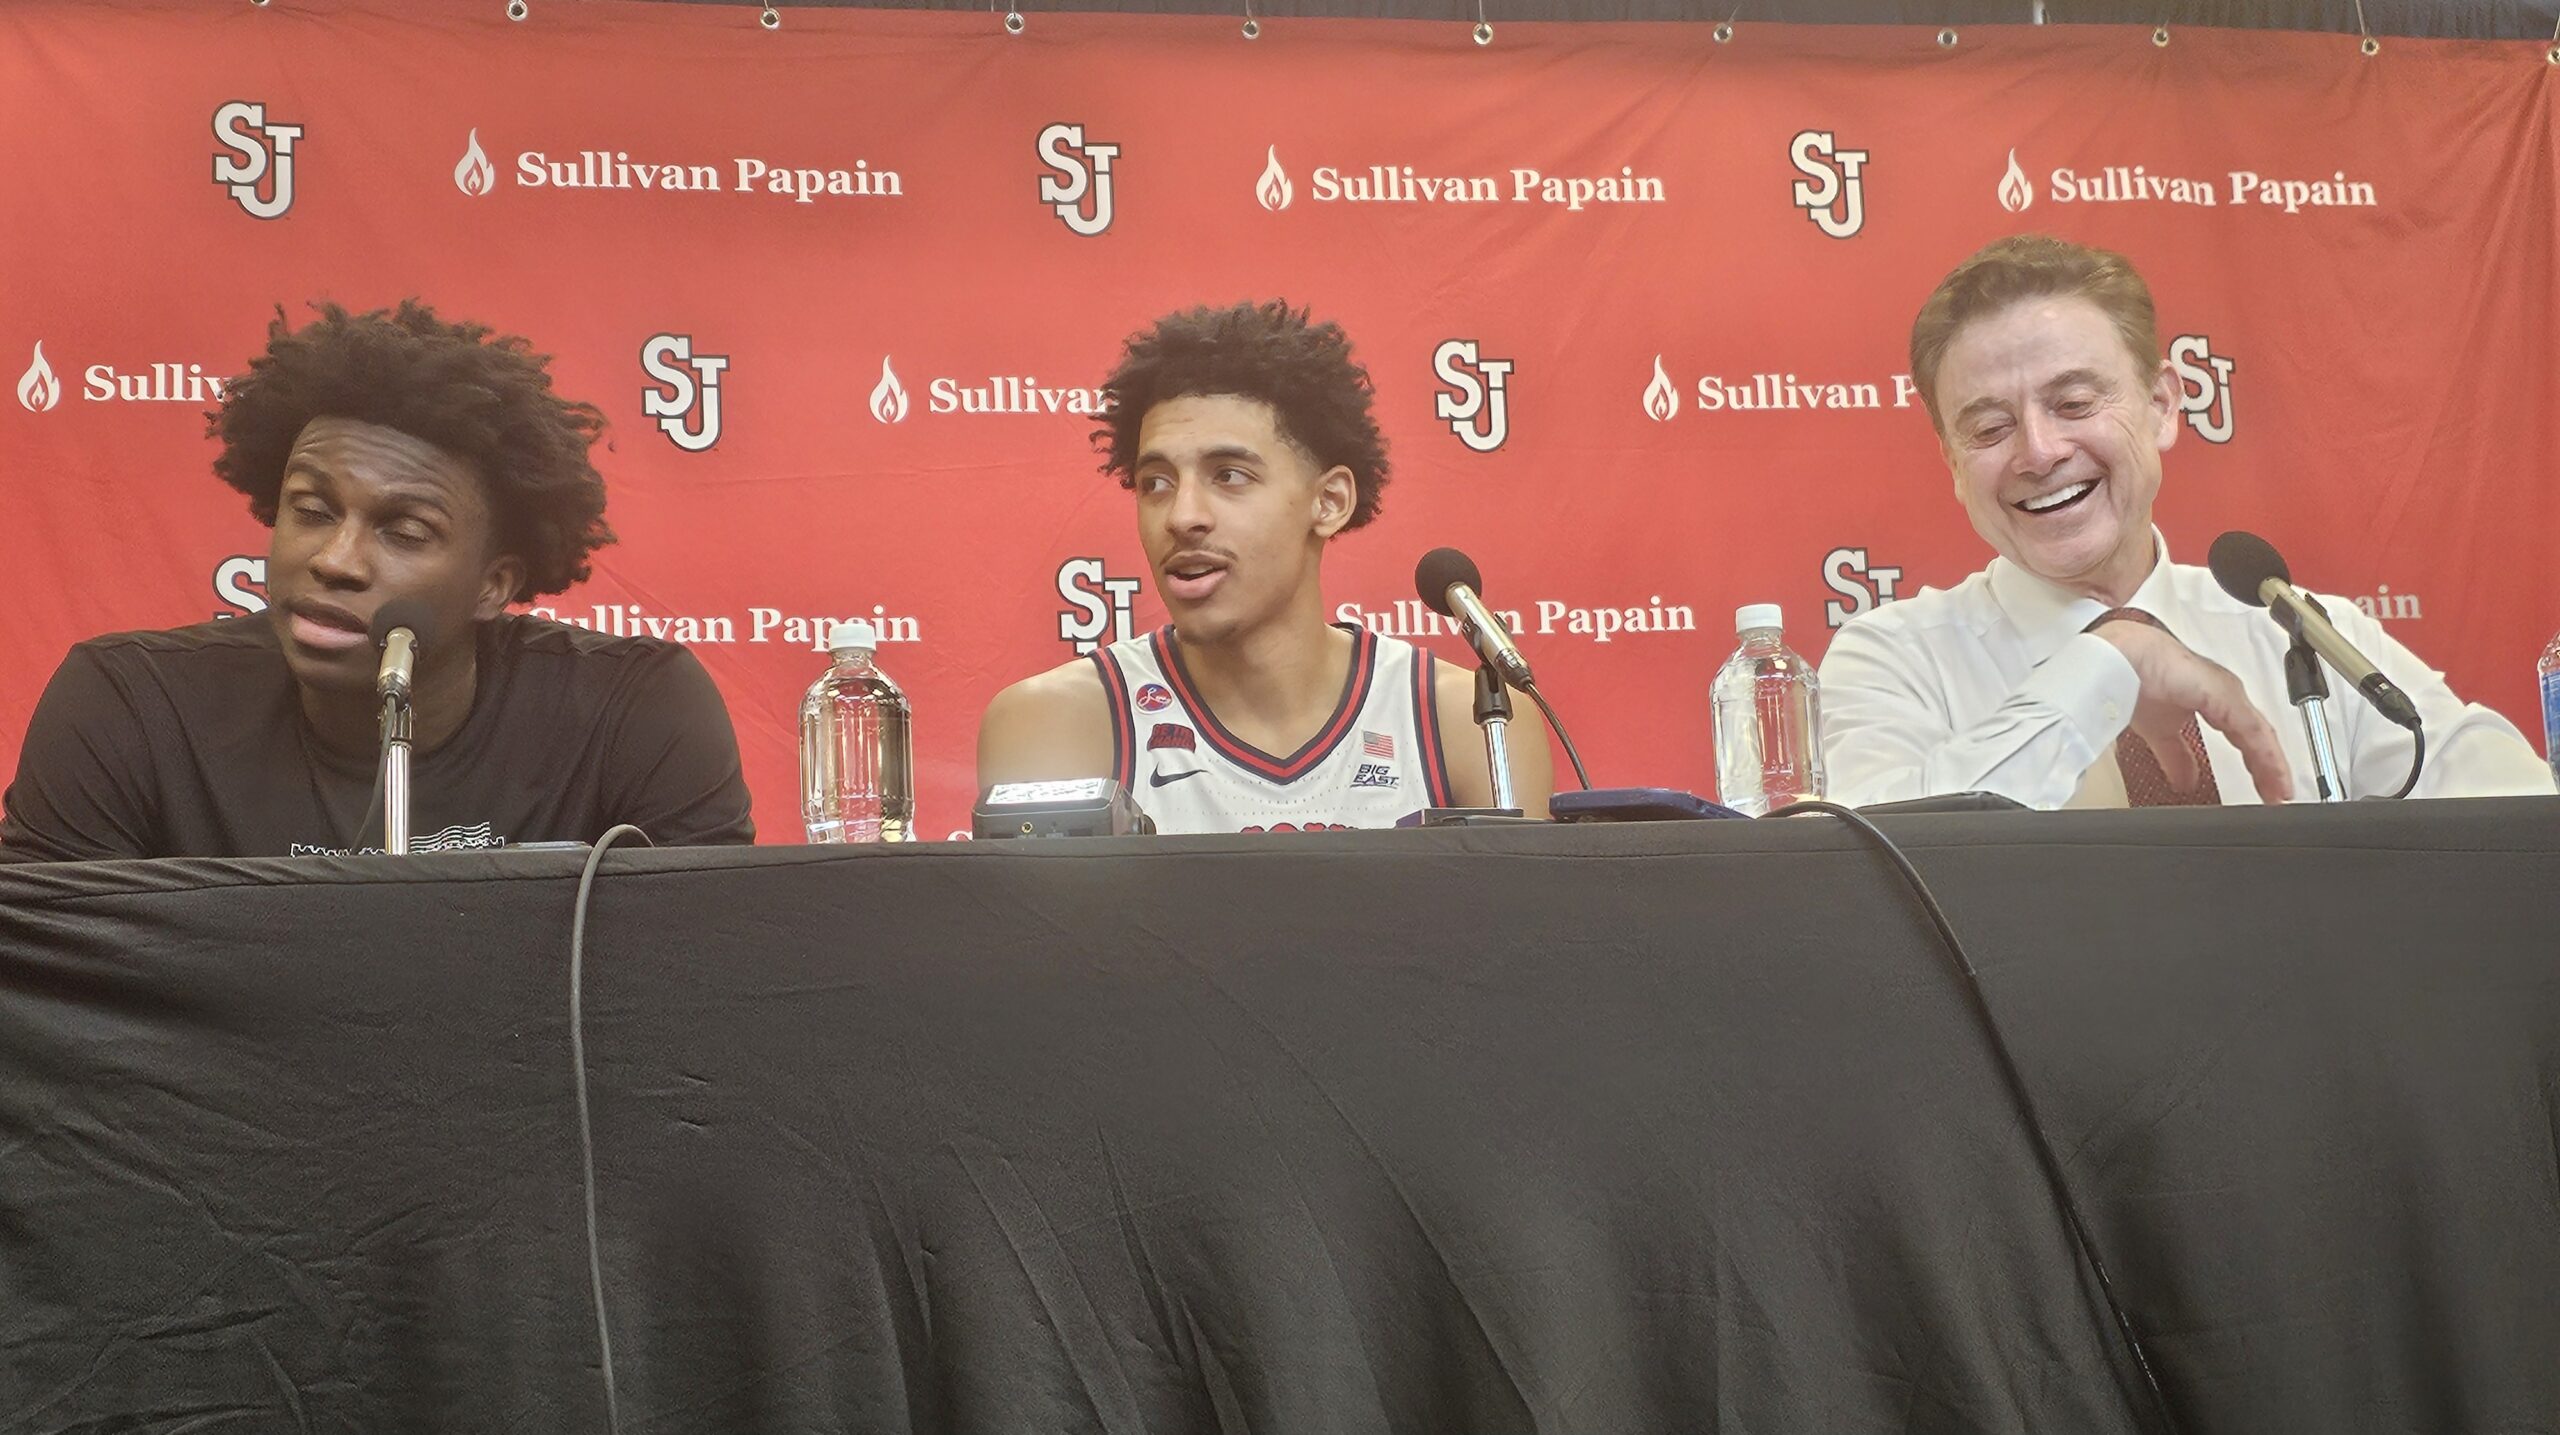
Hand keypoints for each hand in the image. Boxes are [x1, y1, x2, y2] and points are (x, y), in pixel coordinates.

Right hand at [2092, 620, 2293, 803]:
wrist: (2121, 660)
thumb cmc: (2138, 679)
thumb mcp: (2160, 731)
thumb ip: (2176, 756)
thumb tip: (2184, 781)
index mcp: (2216, 701)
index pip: (2246, 737)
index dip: (2258, 765)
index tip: (2267, 791)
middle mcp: (2227, 696)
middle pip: (2259, 737)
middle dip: (2271, 768)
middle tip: (2279, 795)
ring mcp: (2228, 694)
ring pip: (2260, 734)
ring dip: (2272, 763)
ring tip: (2280, 789)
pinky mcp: (2224, 695)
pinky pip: (2252, 729)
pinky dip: (2264, 753)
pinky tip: (2270, 770)